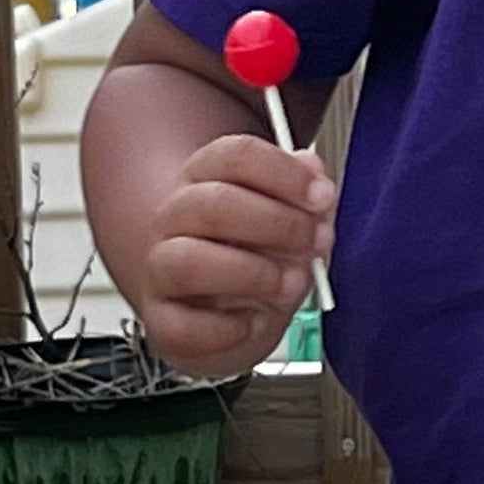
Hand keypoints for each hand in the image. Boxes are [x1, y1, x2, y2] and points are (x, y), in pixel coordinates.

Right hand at [137, 134, 336, 380]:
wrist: (224, 320)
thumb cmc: (258, 260)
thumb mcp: (290, 222)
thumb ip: (304, 197)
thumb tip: (313, 170)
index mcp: (206, 179)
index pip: (235, 156)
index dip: (284, 173)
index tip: (322, 197)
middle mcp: (175, 218)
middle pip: (214, 203)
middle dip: (278, 223)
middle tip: (316, 243)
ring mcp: (161, 269)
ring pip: (190, 260)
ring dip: (253, 273)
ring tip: (293, 284)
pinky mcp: (162, 321)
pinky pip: (183, 325)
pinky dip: (230, 328)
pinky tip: (257, 322)